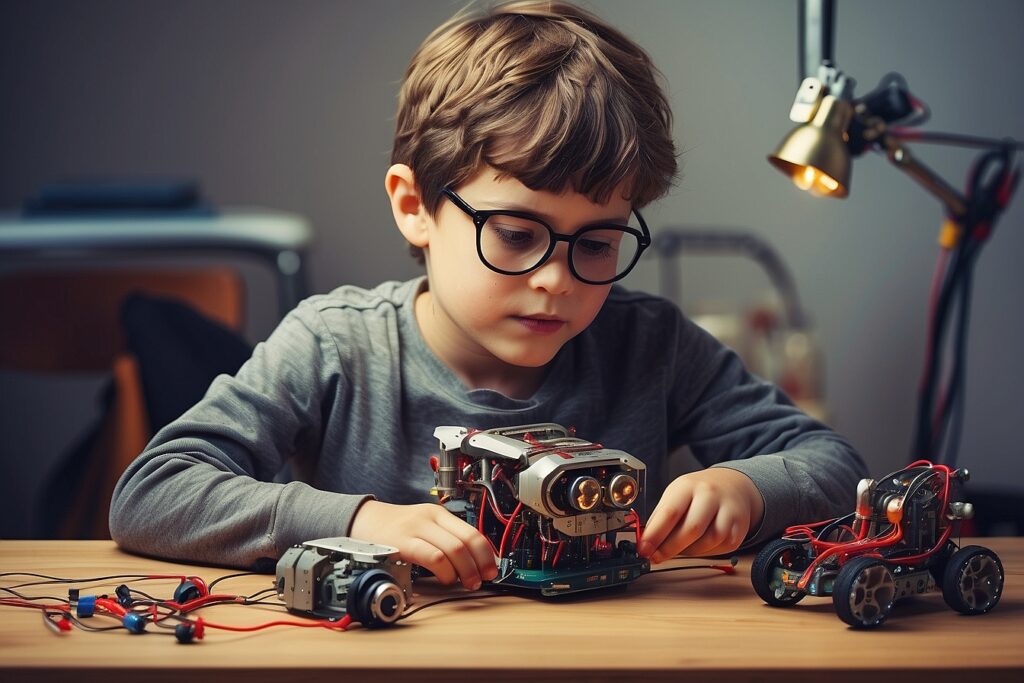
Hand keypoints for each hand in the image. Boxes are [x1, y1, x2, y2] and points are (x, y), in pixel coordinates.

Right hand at [349, 500, 497, 589]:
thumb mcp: (423, 526)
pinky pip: (433, 557)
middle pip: (466, 541)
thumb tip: (472, 563)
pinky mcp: (403, 543)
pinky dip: (444, 571)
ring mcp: (416, 529)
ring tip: (464, 582)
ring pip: (453, 549)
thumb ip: (445, 539)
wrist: (362, 520)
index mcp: (439, 514)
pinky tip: (444, 578)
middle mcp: (430, 518)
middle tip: (481, 580)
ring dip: (464, 571)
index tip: (492, 569)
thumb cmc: (394, 529)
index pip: (472, 532)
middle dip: (479, 565)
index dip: (487, 554)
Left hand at [637, 467, 763, 562]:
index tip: (643, 549)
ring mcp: (728, 510)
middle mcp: (710, 495)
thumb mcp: (675, 495)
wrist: (731, 485)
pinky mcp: (740, 526)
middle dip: (670, 548)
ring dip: (689, 551)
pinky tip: (698, 546)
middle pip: (691, 529)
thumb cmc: (697, 493)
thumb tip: (645, 542)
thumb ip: (660, 518)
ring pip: (709, 541)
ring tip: (678, 549)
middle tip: (656, 557)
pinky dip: (706, 552)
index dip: (655, 535)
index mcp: (688, 486)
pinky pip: (722, 547)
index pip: (670, 512)